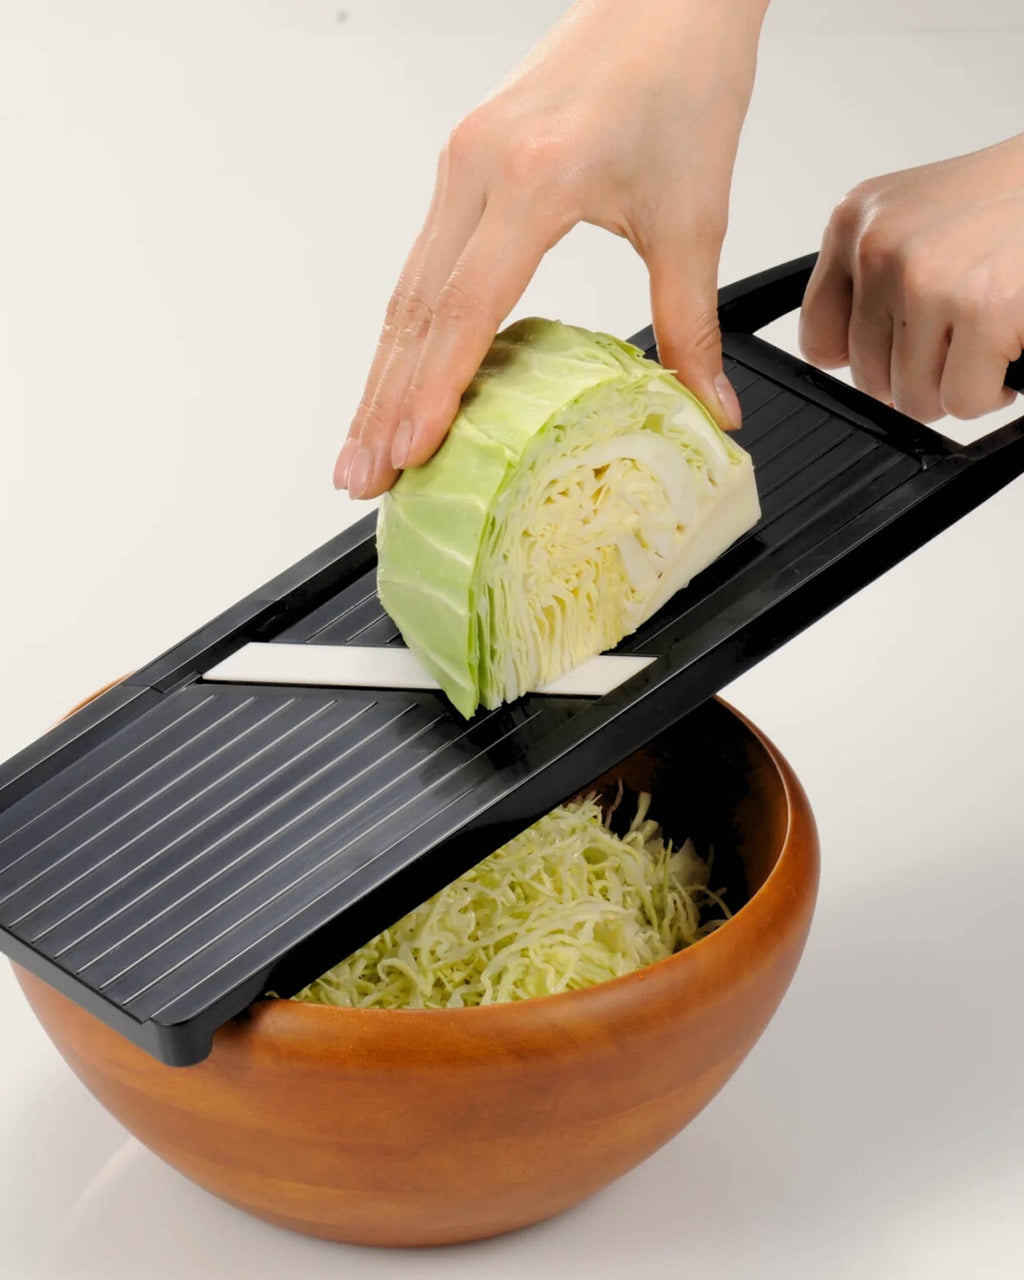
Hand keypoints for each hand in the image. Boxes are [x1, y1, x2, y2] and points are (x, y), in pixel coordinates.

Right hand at [336, 0, 769, 497]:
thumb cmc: (683, 77)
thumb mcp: (695, 216)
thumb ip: (692, 325)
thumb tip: (711, 410)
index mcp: (536, 177)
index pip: (466, 308)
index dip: (432, 391)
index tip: (409, 454)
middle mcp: (479, 166)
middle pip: (414, 309)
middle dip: (382, 404)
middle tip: (362, 478)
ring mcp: (461, 161)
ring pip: (407, 289)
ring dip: (381, 374)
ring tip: (364, 447)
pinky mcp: (464, 161)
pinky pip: (422, 261)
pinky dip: (407, 331)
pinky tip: (398, 378)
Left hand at [800, 135, 1023, 422]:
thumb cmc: (1003, 203)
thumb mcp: (912, 219)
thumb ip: (869, 279)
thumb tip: (845, 358)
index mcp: (854, 222)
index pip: (819, 340)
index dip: (865, 359)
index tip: (897, 351)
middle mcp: (881, 248)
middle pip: (868, 379)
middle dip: (919, 375)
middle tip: (957, 343)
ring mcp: (928, 281)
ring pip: (913, 398)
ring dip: (954, 386)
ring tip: (982, 343)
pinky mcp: (982, 311)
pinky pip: (963, 401)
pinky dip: (990, 392)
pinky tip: (1004, 351)